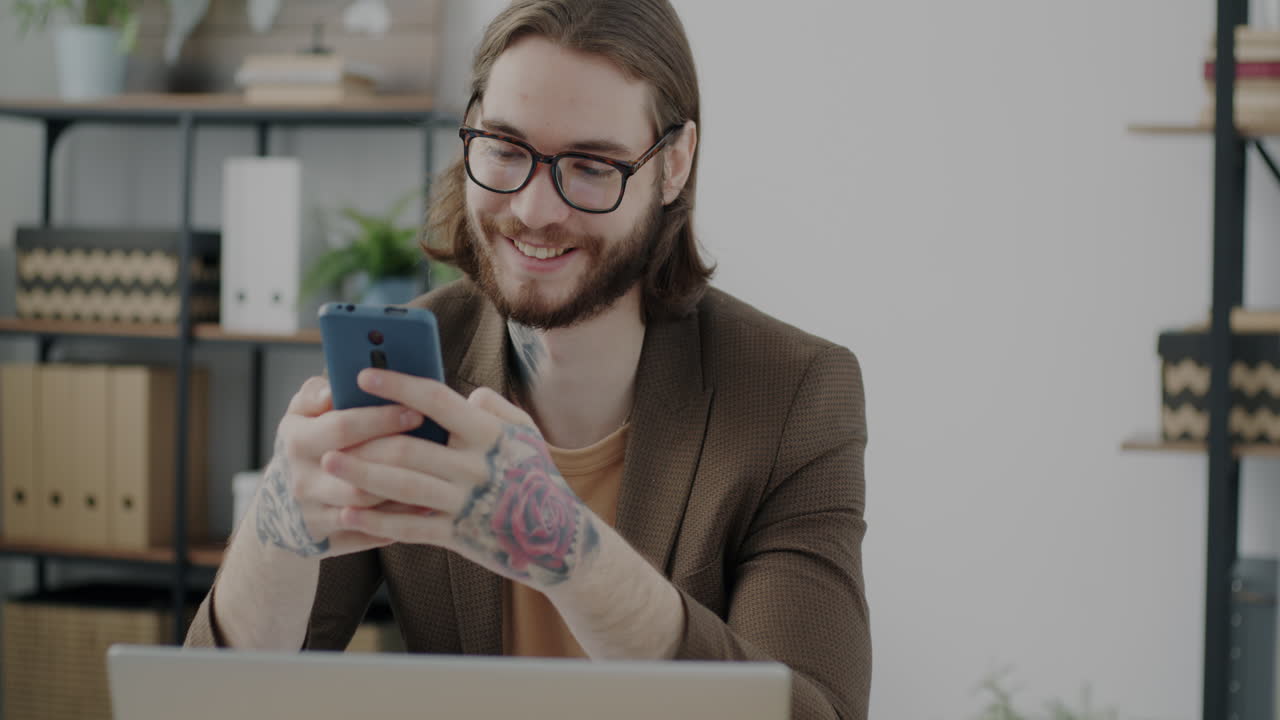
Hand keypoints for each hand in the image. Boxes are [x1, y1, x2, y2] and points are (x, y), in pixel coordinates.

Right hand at [254, 376, 426, 558]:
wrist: (280, 505)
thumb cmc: (305, 445)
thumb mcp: (299, 415)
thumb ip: (315, 394)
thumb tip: (334, 388)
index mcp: (297, 442)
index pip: (342, 427)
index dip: (381, 419)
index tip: (416, 410)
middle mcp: (302, 480)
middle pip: (358, 470)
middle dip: (400, 454)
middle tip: (437, 442)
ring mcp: (314, 514)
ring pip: (366, 505)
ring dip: (403, 490)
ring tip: (438, 474)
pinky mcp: (328, 540)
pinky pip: (369, 533)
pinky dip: (398, 520)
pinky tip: (427, 504)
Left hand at [320, 369, 600, 589]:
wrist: (560, 539)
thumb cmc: (537, 478)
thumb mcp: (526, 434)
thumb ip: (493, 408)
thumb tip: (463, 394)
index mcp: (490, 433)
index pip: (436, 400)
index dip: (398, 385)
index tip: (364, 375)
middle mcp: (477, 465)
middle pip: (409, 446)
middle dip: (365, 436)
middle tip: (330, 429)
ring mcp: (467, 502)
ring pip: (403, 485)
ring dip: (362, 473)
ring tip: (330, 464)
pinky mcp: (460, 536)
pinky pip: (411, 527)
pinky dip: (377, 521)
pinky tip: (350, 514)